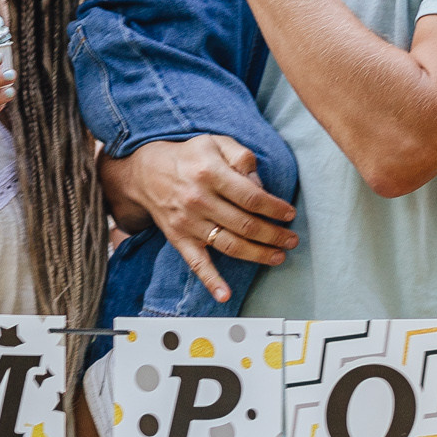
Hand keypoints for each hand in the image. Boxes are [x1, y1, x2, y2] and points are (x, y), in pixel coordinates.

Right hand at [100, 135, 297, 302]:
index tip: (289, 214)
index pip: (252, 197)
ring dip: (258, 255)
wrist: (145, 173)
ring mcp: (189, 223)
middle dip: (274, 235)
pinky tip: (225, 295)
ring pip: (230, 245)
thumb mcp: (215, 142)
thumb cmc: (188, 157)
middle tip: (291, 239)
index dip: (275, 208)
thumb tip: (259, 183)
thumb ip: (241, 156)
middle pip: (245, 225)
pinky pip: (197, 263)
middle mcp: (199, 200)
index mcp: (210, 173)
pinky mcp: (180, 239)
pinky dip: (211, 281)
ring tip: (278, 256)